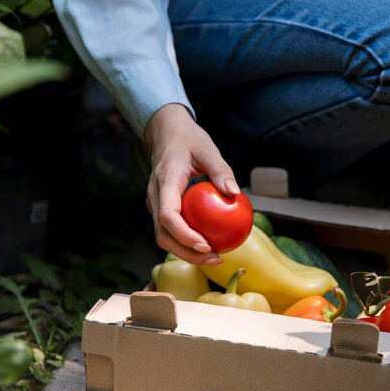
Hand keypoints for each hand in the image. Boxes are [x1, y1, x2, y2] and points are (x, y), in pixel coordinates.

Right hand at [144, 103, 239, 265]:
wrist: (165, 132)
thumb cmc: (188, 139)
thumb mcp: (208, 149)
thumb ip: (221, 170)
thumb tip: (235, 193)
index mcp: (165, 181)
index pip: (168, 215)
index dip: (184, 235)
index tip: (206, 246)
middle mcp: (155, 196)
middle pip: (162, 234)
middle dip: (186, 253)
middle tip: (215, 258)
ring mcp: (154, 203)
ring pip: (163, 235)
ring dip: (185, 251)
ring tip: (214, 257)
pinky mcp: (160, 206)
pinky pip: (169, 229)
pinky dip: (185, 241)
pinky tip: (208, 243)